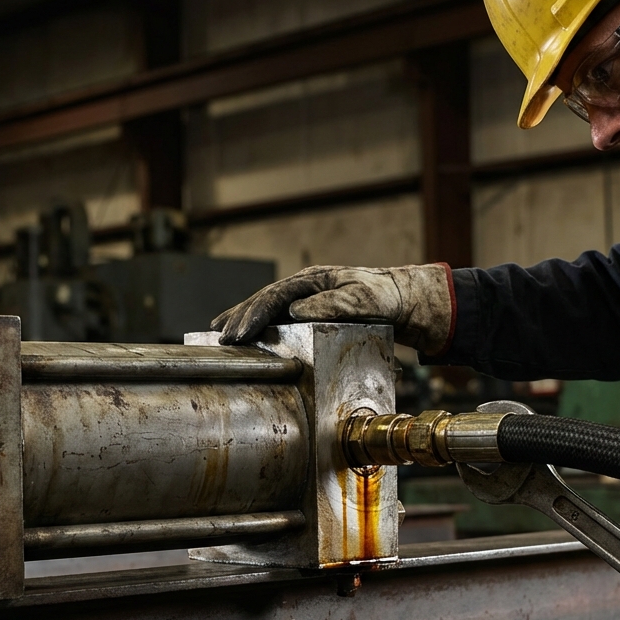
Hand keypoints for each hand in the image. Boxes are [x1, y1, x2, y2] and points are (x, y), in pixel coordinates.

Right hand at [210, 264, 453, 353]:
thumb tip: (295, 310)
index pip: (274, 296)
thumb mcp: (362, 299)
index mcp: (311, 280)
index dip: (254, 314)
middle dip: (241, 319)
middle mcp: (302, 287)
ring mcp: (303, 299)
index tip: (240, 332)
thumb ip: (331, 303)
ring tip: (218, 333)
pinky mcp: (307, 313)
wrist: (401, 301)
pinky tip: (241, 334)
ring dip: (242, 321)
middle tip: (224, 339)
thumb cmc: (383, 297)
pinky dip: (255, 325)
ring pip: (265, 308)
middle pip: (263, 300)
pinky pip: (275, 318)